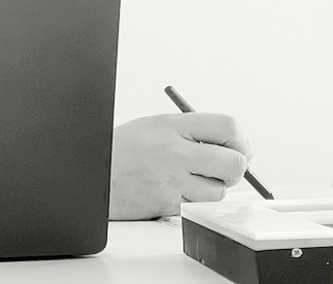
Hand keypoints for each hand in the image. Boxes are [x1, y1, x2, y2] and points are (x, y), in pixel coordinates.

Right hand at [108, 113, 250, 219]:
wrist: (91, 174)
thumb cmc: (122, 151)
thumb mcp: (154, 126)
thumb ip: (191, 132)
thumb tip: (230, 146)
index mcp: (172, 125)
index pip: (227, 127)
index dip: (240, 139)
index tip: (239, 147)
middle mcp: (175, 151)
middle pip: (234, 163)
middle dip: (234, 168)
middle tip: (222, 169)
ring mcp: (172, 180)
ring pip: (219, 191)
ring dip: (211, 189)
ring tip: (189, 180)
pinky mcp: (168, 204)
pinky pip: (198, 206)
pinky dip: (193, 202)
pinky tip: (175, 191)